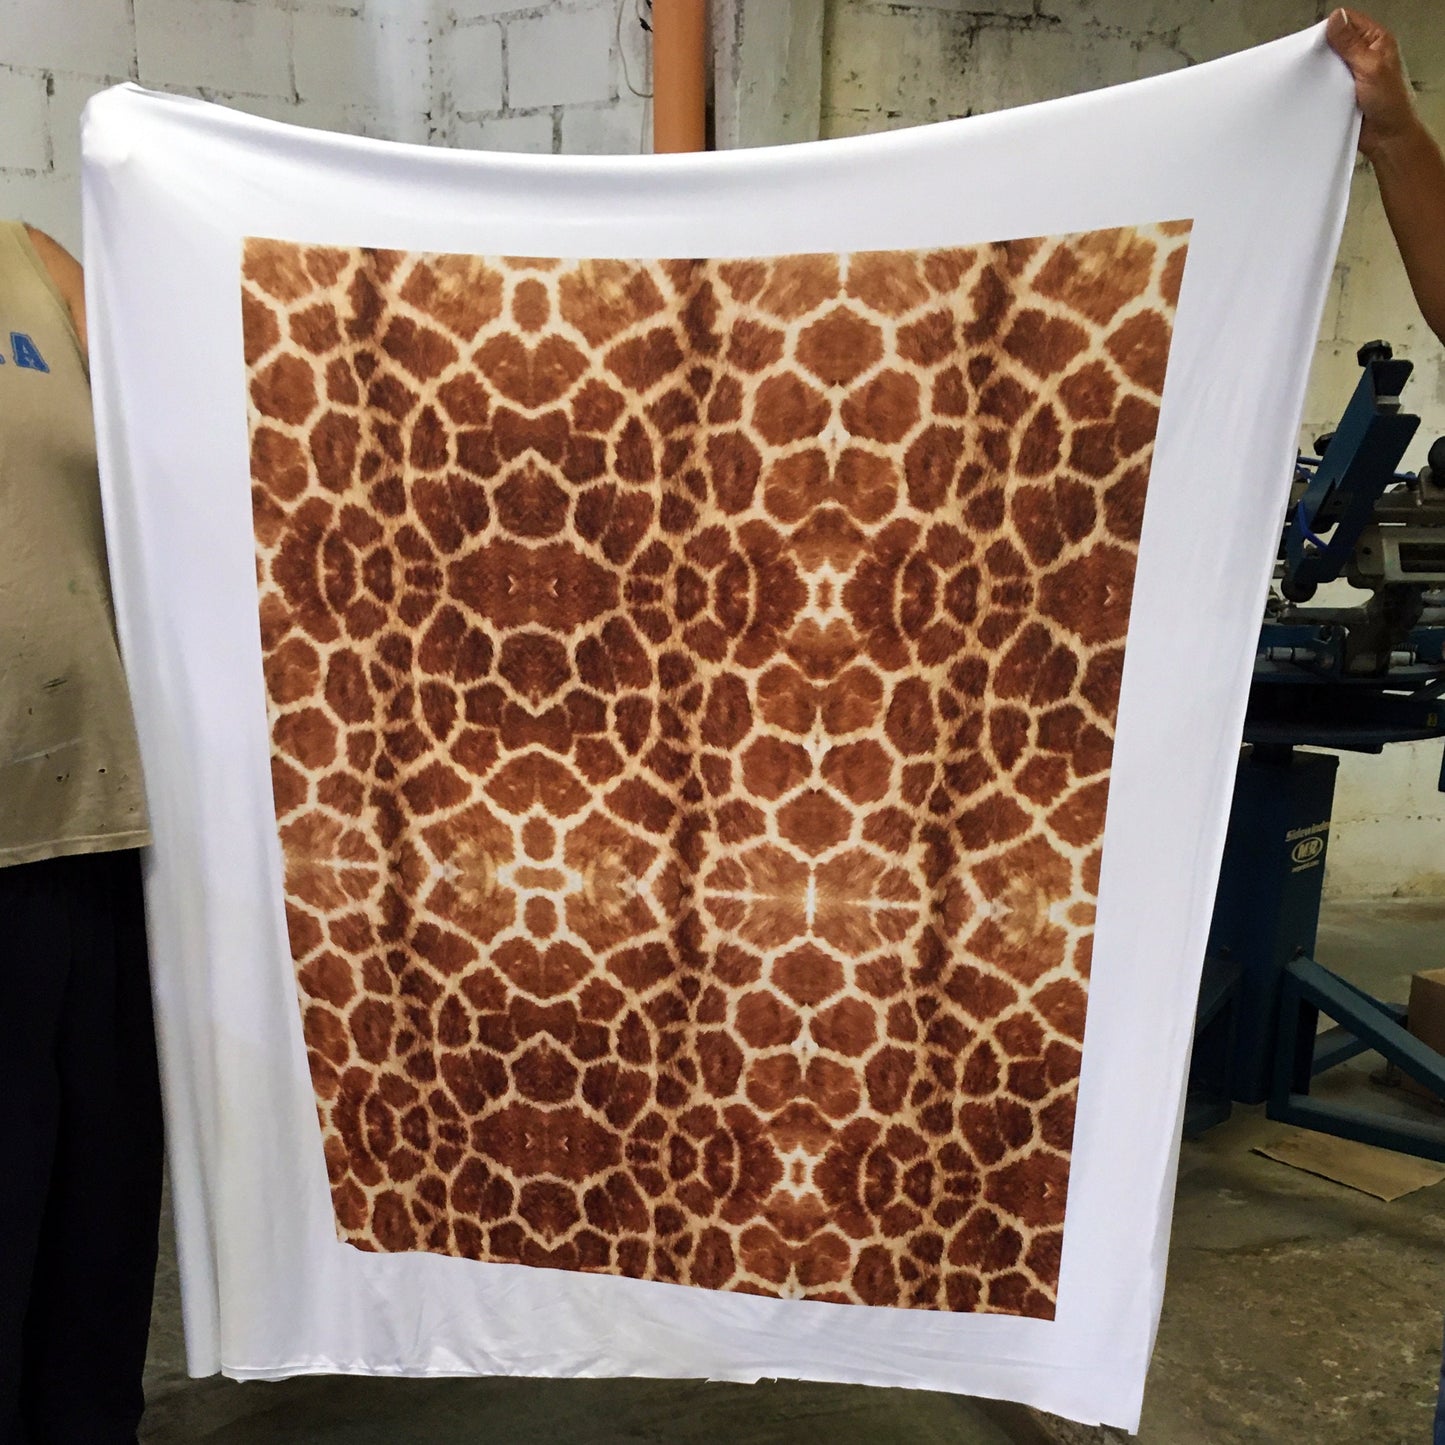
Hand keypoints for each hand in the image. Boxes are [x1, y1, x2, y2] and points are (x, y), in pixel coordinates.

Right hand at [1325, 8, 1419, 157]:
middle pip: (1336, 41)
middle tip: (1315, 60)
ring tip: (1316, 77)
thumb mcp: (1370, 67)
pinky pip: (1325, 83)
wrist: (1385, 137)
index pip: (1349, 21)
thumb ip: (1351, 44)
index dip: (1332, 27)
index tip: (1319, 40)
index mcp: (1376, 41)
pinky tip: (1315, 89)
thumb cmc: (1390, 104)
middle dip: (1323, 50)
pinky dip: (1319, 86)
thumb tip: (1336, 19)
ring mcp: (1352, 73)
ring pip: (1328, 63)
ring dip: (1320, 70)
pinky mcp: (1342, 91)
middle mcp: (1364, 54)